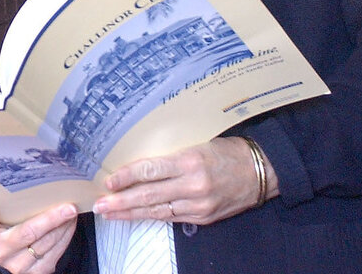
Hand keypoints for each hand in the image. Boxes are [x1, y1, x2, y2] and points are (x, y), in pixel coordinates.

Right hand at [0, 199, 76, 273]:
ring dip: (63, 226)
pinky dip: (65, 237)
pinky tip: (68, 224)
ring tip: (71, 211)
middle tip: (67, 207)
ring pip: (46, 243)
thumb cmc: (4, 228)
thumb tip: (22, 179)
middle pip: (26, 233)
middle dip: (50, 219)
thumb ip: (1, 202)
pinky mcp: (35, 273)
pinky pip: (55, 253)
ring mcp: (18, 264)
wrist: (9, 256)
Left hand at [93, 137, 277, 224]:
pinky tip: (135, 216)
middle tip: (99, 205)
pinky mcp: (203, 218)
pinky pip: (171, 217)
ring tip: (109, 214)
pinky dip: (151, 217)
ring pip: (156, 211)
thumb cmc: (226, 151)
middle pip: (148, 195)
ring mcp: (198, 205)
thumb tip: (139, 163)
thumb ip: (170, 155)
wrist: (261, 171)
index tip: (108, 182)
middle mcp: (192, 185)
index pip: (149, 170)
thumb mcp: (196, 143)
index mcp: (189, 161)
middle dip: (120, 202)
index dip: (126, 178)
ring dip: (130, 213)